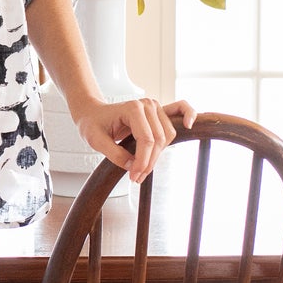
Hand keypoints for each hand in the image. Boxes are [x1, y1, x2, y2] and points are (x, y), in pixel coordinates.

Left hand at [72, 96, 197, 183]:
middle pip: (159, 140)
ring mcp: (155, 107)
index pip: (146, 140)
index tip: (133, 177)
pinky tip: (190, 124)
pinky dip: (188, 114)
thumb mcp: (96, 141)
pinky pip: (180, 109)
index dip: (142, 161)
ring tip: (142, 169)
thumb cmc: (92, 124)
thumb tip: (134, 167)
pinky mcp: (159, 112)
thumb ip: (115, 154)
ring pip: (167, 136)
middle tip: (135, 177)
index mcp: (132, 108)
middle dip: (149, 162)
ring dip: (158, 155)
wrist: (92, 114)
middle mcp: (147, 105)